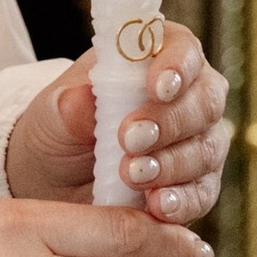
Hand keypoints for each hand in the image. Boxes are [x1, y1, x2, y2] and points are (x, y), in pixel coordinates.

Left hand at [5, 22, 228, 221]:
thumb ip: (69, 106)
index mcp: (155, 59)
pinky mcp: (197, 187)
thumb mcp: (50, 116)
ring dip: (170, 164)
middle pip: (204, 101)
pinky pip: (202, 194)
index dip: (178, 65)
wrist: (54, 181)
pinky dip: (181, 201)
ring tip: (130, 175)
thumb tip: (82, 99)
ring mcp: (198, 143)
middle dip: (169, 122)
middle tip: (130, 139)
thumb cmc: (59, 130)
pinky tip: (157, 206)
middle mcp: (188, 97)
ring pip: (206, 149)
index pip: (183, 49)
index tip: (157, 87)